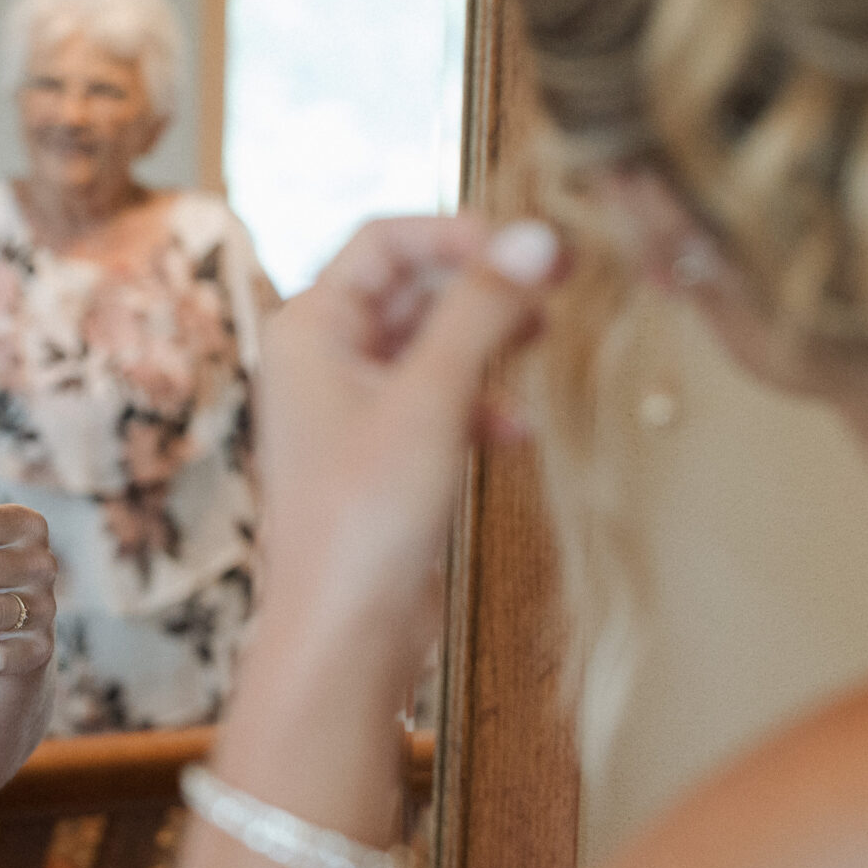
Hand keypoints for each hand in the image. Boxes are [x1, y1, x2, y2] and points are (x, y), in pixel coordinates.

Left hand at [250, 214, 560, 699]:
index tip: (530, 246)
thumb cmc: (362, 520)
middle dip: (482, 286)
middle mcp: (319, 360)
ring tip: (543, 343)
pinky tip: (515, 430)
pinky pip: (435, 403)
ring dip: (486, 341)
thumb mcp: (431, 398)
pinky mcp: (378, 456)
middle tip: (558, 286)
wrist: (343, 633)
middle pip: (410, 287)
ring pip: (428, 345)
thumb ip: (482, 311)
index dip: (459, 233)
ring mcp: (347, 409)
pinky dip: (477, 404)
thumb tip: (535, 236)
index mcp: (308, 328)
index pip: (384, 239)